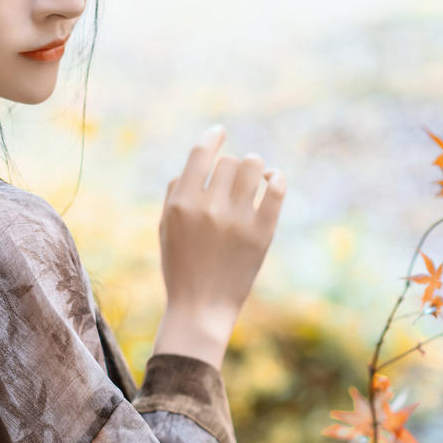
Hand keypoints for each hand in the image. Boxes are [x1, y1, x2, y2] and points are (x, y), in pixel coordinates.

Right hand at [154, 124, 286, 369]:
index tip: (221, 132)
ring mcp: (236, 220)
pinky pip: (276, 188)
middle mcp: (208, 208)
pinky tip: (271, 182)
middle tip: (232, 183)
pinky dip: (275, 179)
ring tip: (253, 179)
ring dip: (254, 168)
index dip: (213, 137)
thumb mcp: (166, 230)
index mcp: (181, 205)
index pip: (201, 153)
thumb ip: (175, 193)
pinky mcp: (261, 233)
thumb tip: (197, 163)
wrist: (201, 309)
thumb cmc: (181, 269)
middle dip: (231, 168)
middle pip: (228, 162)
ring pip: (252, 166)